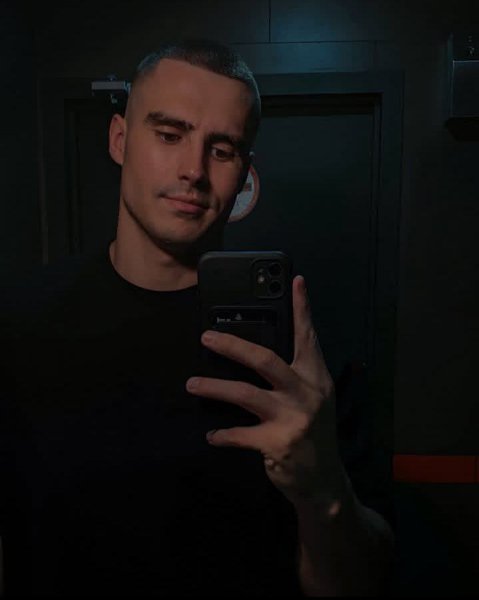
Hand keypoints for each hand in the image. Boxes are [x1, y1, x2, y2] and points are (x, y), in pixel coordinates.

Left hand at [186, 275, 341, 504]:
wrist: (324, 480)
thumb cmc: (313, 433)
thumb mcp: (312, 399)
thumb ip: (293, 376)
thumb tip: (257, 352)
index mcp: (315, 378)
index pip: (308, 337)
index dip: (302, 309)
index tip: (296, 281)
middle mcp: (307, 393)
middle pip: (266, 360)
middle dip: (233, 346)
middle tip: (207, 337)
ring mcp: (293, 419)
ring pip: (246, 394)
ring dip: (215, 388)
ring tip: (192, 384)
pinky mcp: (277, 444)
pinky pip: (240, 435)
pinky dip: (222, 434)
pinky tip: (211, 434)